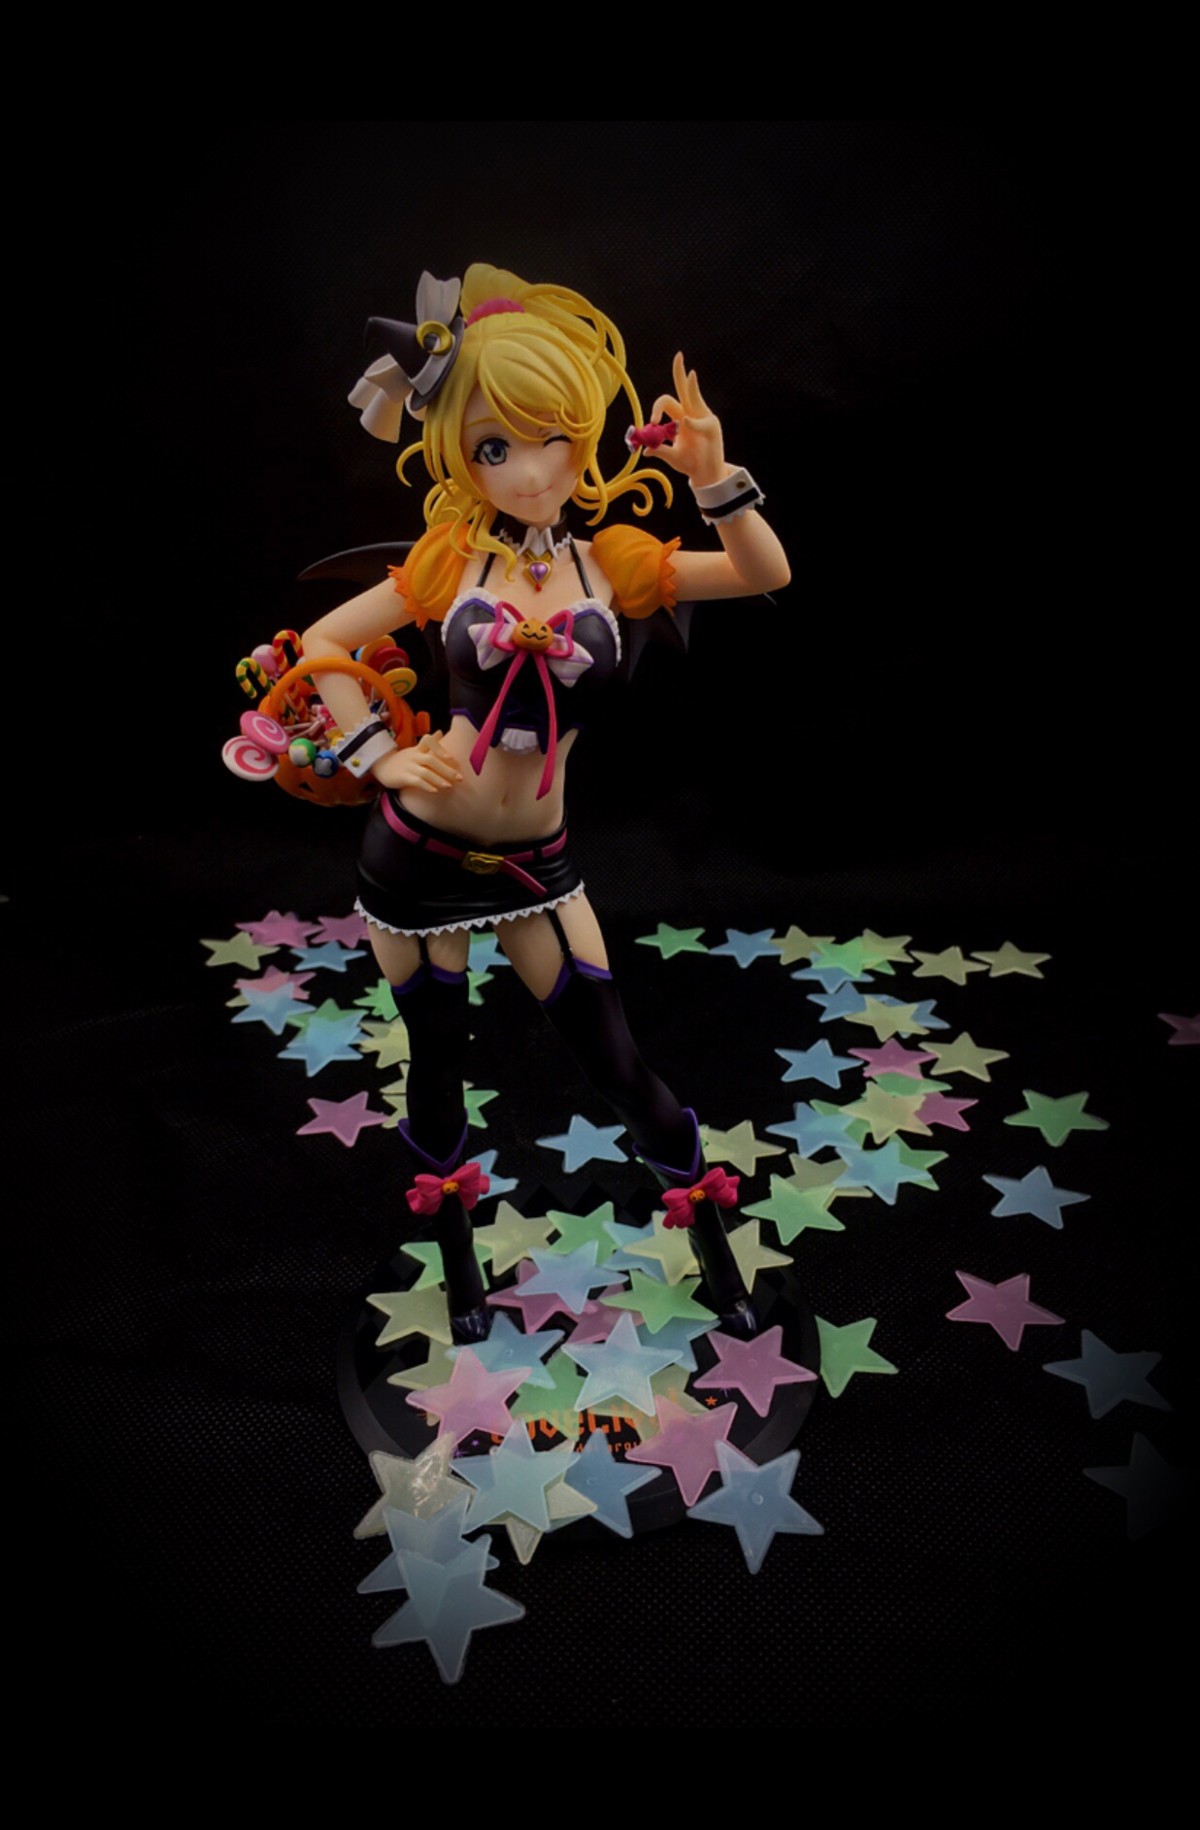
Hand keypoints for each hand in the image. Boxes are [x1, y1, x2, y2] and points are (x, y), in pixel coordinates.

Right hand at [371, 730, 462, 792]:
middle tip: (460, 778)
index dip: (440, 748)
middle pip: (432, 760)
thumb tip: (440, 732)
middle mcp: (414, 756)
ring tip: (449, 786)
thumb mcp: (414, 750)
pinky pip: (416, 781)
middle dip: (447, 770)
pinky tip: (435, 791)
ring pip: (425, 772)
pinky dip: (426, 786)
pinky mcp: (402, 777)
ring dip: (438, 779)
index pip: (428, 741)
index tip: (451, 758)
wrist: (380, 767)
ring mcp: (408, 766)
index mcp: (417, 749)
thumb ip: (428, 744)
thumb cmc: (402, 760)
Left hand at [649, 352, 727, 487]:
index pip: (666, 401)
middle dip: (680, 371)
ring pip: (693, 397)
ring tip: (689, 376)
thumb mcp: (672, 457)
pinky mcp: (712, 426)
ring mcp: (702, 417)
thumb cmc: (690, 463)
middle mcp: (690, 413)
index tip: (652, 422)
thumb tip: (646, 450)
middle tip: (678, 355)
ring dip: (691, 386)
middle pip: (683, 388)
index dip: (656, 408)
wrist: (706, 474)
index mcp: (679, 418)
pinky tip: (687, 423)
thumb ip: (660, 451)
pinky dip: (692, 424)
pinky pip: (698, 422)